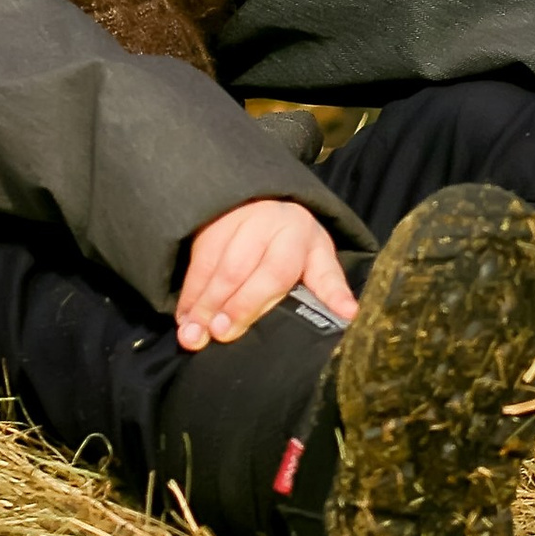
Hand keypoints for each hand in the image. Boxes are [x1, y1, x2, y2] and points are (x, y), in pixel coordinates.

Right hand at [174, 197, 358, 349]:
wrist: (270, 199)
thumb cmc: (297, 243)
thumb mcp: (319, 258)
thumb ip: (330, 287)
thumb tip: (351, 315)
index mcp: (297, 235)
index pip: (274, 272)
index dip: (249, 304)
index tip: (229, 332)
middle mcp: (265, 223)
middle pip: (238, 269)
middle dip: (220, 306)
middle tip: (209, 337)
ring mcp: (234, 219)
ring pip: (213, 264)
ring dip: (199, 303)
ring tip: (189, 334)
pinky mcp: (211, 223)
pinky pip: (196, 260)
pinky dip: (188, 291)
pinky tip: (183, 316)